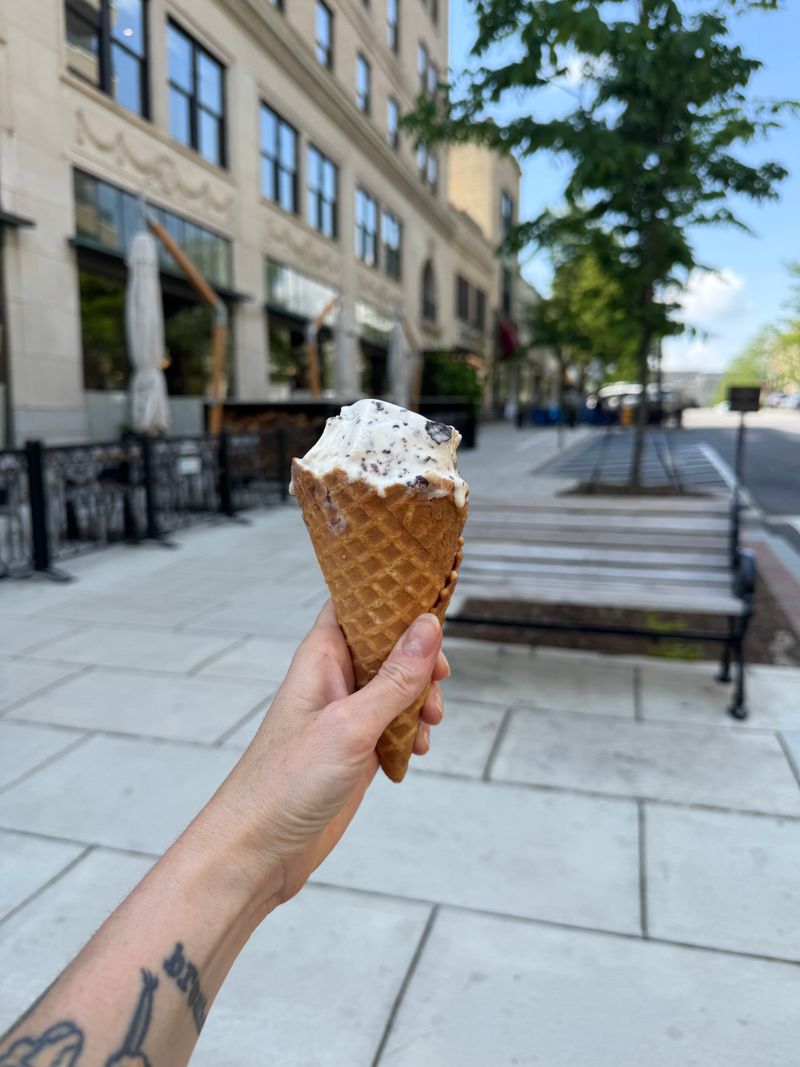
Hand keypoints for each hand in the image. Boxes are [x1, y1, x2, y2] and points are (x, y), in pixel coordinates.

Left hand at [209, 601, 446, 911]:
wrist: (257, 851)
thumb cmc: (285, 783)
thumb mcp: (350, 725)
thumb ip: (393, 678)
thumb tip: (428, 627)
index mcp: (321, 657)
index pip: (355, 602)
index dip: (391, 595)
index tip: (429, 601)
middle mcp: (333, 681)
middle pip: (386, 645)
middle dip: (420, 658)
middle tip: (438, 680)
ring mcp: (345, 717)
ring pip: (395, 688)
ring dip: (420, 700)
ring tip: (428, 725)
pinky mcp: (355, 751)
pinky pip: (393, 726)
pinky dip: (411, 734)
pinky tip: (414, 752)